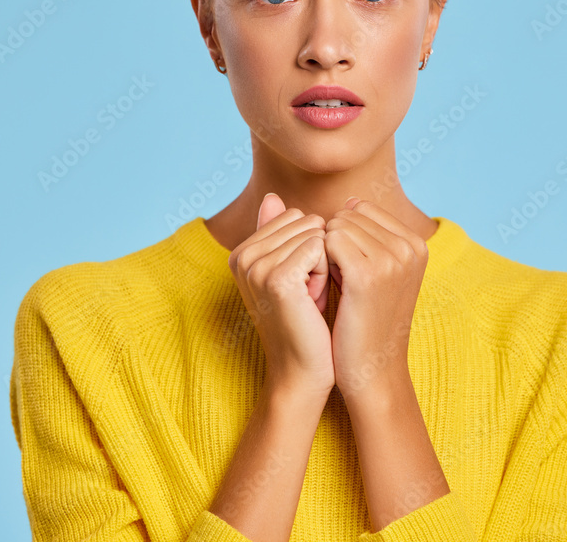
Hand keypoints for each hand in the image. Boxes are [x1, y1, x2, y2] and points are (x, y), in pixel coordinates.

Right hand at [227, 193, 335, 397]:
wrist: (303, 371)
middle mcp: (242, 256)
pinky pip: (319, 248)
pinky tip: (314, 300)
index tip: (301, 282)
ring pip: (315, 233)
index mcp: (240, 252)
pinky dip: (326, 273)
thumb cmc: (305, 321)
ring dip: (324, 264)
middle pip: (305, 221)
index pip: (294, 215)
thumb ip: (279, 232)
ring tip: (310, 298)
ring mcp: (256, 267)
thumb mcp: (291, 271)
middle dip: (318, 252)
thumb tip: (271, 195)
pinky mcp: (277, 278)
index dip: (310, 246)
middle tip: (307, 293)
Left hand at [324, 197, 428, 401]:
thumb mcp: (376, 271)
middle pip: (349, 215)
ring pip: (336, 225)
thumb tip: (348, 201)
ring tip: (337, 287)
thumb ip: (366, 234)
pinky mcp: (368, 274)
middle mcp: (410, 247)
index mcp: (417, 243)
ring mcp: (392, 259)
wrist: (372, 370)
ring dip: (326, 252)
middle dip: (335, 243)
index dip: (345, 237)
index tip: (350, 271)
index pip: (362, 209)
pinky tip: (325, 286)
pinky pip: (328, 240)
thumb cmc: (364, 320)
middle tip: (341, 282)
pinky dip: (319, 260)